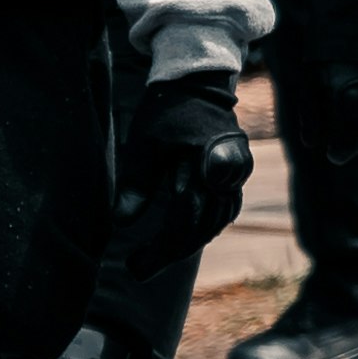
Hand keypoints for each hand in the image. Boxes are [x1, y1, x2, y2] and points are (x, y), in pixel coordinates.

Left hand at [132, 67, 257, 258]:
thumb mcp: (143, 145)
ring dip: (187, 244)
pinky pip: (223, 213)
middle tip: (139, 270)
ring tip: (155, 258)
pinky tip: (180, 240)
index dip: (161, 246)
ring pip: (215, 223)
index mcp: (207, 163)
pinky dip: (202, 229)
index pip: (187, 217)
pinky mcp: (234, 178)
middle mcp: (229, 173)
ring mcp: (236, 177)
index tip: (135, 265)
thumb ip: (136, 183)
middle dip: (171, 252)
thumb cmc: (166, 114)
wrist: (198, 88)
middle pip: (203, 226)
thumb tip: (121, 223)